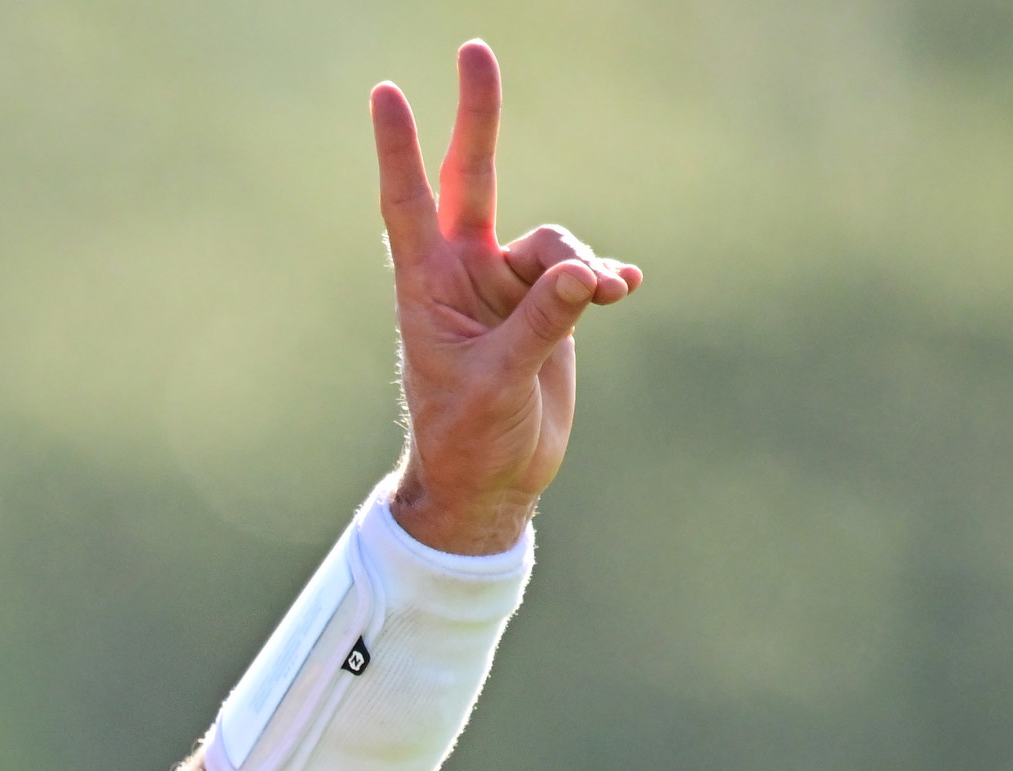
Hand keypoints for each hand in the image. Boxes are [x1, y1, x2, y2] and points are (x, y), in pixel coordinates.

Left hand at [372, 42, 639, 554]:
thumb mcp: (499, 384)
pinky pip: (584, 274)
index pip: (409, 204)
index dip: (400, 151)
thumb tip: (583, 274)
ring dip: (582, 266)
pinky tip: (625, 289)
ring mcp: (507, 288)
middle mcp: (465, 274)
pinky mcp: (547, 309)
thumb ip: (539, 325)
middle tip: (474, 48)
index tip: (387, 94)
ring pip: (555, 243)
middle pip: (473, 178)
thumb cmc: (469, 437)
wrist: (493, 481)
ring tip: (605, 297)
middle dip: (477, 117)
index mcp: (428, 288)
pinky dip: (604, 279)